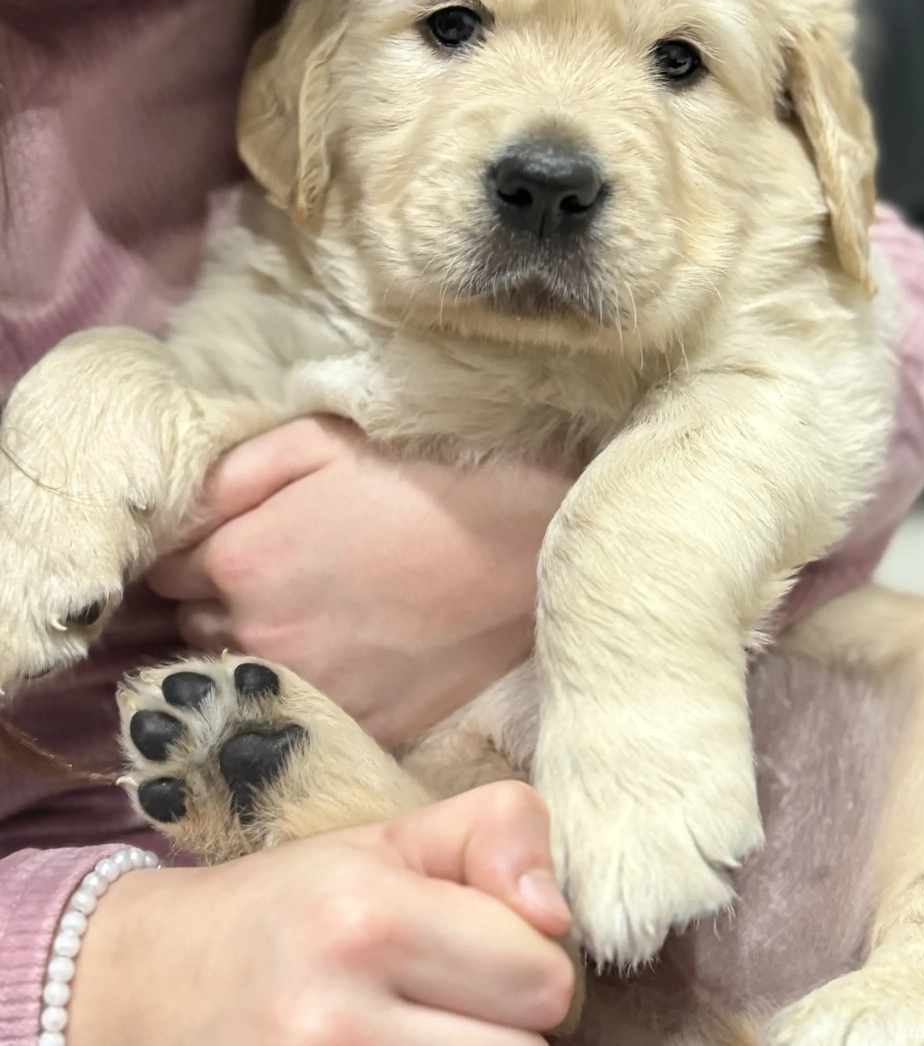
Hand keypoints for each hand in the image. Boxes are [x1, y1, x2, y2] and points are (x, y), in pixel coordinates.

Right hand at [69, 782, 577, 1045]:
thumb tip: (558, 916)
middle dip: (505, 1025)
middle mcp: (336, 1019)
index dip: (530, 961)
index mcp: (367, 917)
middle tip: (451, 999)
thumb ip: (496, 834)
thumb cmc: (292, 905)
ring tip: (423, 1030)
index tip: (484, 951)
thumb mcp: (390, 839)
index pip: (543, 976)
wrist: (154, 981)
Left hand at [147, 418, 572, 744]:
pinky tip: (347, 655)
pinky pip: (296, 711)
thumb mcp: (318, 442)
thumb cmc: (417, 486)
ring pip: (239, 675)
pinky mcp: (352, 725)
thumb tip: (184, 509)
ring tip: (313, 618)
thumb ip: (231, 472)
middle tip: (278, 578)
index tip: (234, 544)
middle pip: (193, 628)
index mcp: (239, 561)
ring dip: (257, 650)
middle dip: (218, 604)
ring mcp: (305, 688)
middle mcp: (256, 635)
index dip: (195, 555)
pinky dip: (308, 688)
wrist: (514, 551)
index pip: (164, 572)